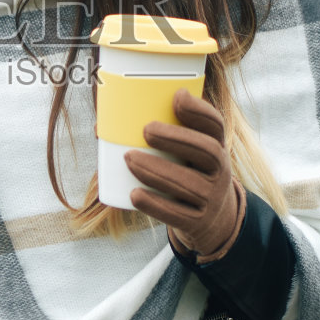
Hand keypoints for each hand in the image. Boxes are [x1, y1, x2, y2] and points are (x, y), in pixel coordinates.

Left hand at [124, 88, 245, 263]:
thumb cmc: (185, 176)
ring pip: (190, 185)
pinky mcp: (198, 223)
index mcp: (216, 148)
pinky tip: (134, 194)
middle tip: (146, 130)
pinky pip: (179, 215)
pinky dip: (155, 205)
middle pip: (208, 152)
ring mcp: (212, 199)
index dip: (200, 110)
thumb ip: (156, 139)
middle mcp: (220, 172)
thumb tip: (99, 129)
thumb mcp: (185, 157)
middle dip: (177, 139)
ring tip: (129, 158)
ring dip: (158, 170)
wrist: (213, 223)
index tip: (177, 96)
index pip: (216, 126)